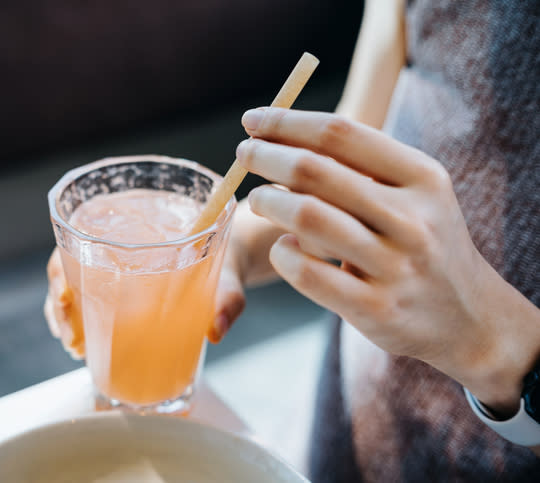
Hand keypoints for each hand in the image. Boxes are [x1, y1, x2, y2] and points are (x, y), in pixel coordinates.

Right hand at [44, 239, 246, 356]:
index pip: (81, 237)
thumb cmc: (226, 260)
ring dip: (66, 319)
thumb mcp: (228, 277)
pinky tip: (82, 347)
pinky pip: (90, 304)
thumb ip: (227, 300)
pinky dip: (81, 325)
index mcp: (136, 227)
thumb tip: (216, 329)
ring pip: (74, 288)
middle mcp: (118, 246)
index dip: (63, 268)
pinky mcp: (121, 291)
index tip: (63, 296)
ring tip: (76, 348)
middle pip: (68, 267)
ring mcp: (116, 269)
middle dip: (60, 306)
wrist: (231, 263)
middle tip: (72, 339)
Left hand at [236, 107, 539, 414]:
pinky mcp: (376, 308)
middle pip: (314, 170)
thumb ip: (365, 167)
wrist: (470, 318)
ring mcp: (395, 266)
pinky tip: (282, 248)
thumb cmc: (425, 242)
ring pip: (306, 218)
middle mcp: (412, 218)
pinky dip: (282, 255)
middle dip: (265, 156)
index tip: (253, 120)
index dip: (286, 122)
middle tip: (243, 154)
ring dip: (266, 202)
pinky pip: (308, 273)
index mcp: (422, 178)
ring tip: (256, 199)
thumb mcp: (416, 194)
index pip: (340, 133)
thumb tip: (285, 136)